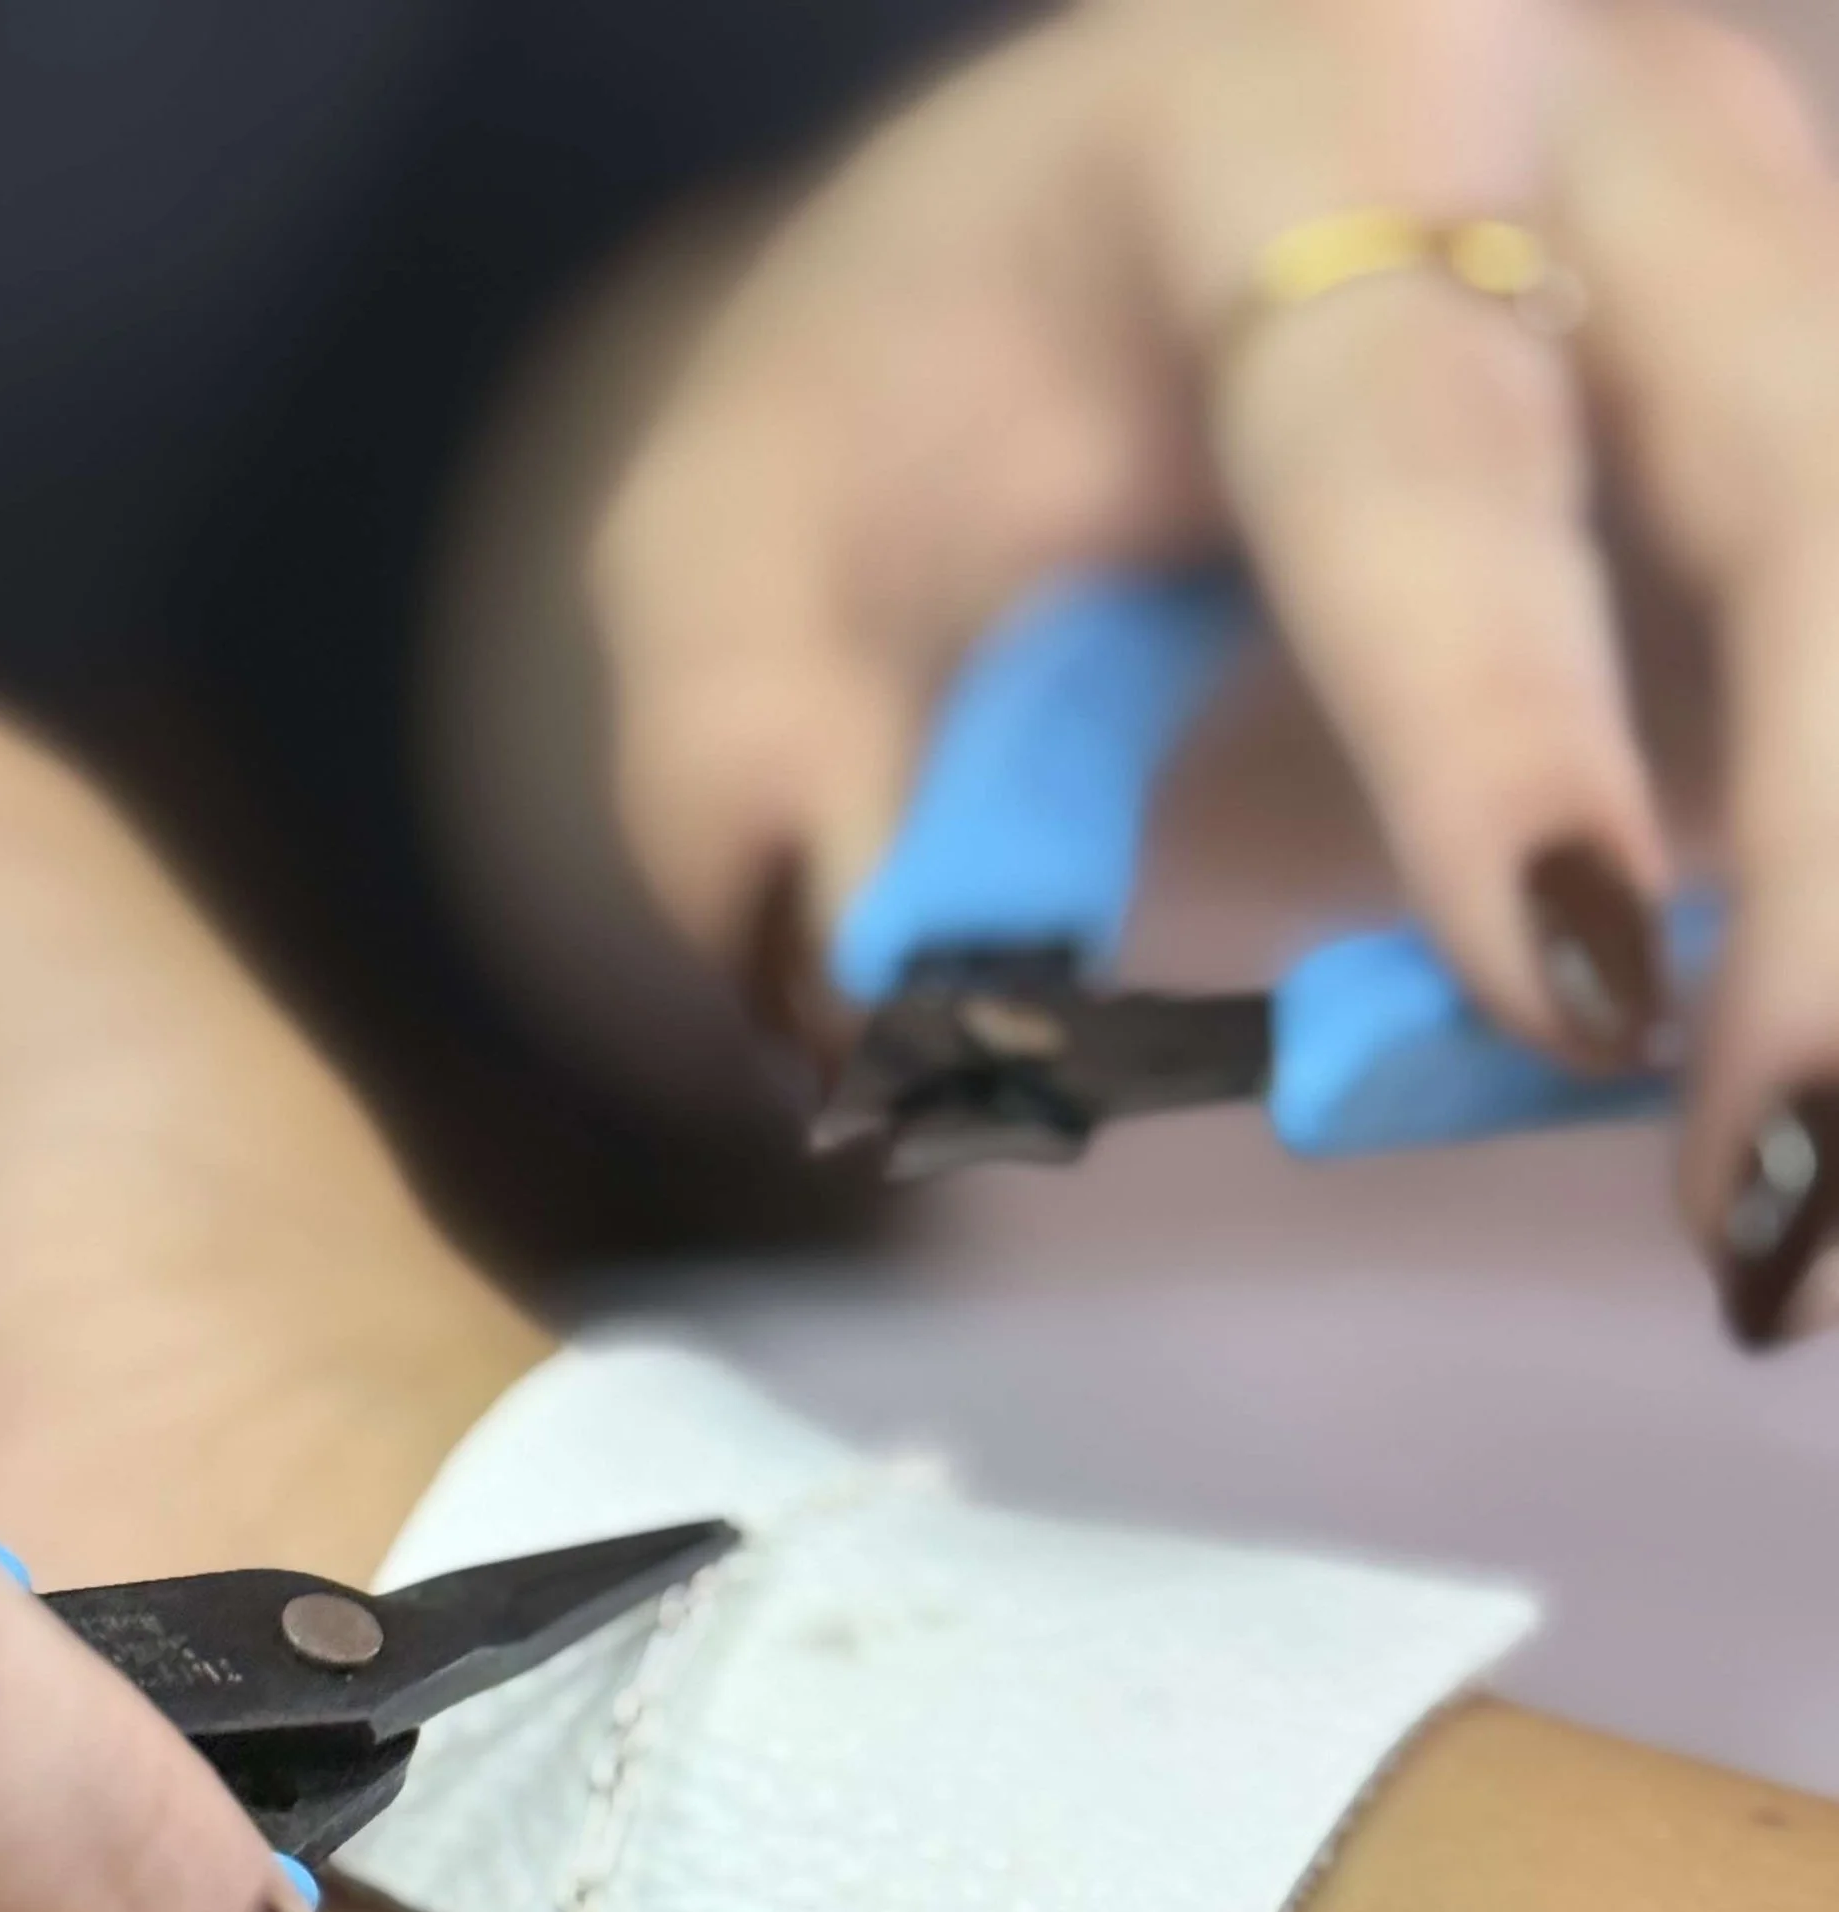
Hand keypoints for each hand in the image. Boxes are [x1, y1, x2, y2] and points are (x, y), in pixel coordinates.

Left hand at [586, 0, 1838, 1341]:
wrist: (1086, 232)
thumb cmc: (918, 391)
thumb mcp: (735, 547)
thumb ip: (750, 773)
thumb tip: (879, 1013)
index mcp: (1302, 117)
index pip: (1424, 456)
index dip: (1500, 734)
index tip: (1568, 1003)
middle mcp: (1611, 146)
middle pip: (1806, 505)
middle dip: (1817, 881)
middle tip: (1765, 1214)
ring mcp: (1777, 259)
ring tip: (1800, 1240)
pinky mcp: (1829, 402)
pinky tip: (1803, 1112)